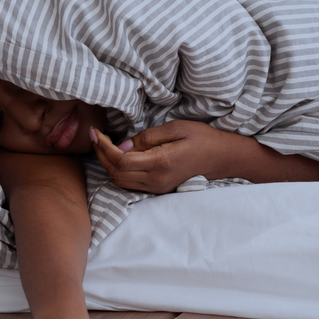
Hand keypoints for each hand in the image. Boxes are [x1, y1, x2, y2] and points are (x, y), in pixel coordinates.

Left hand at [91, 120, 238, 193]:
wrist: (222, 157)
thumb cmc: (202, 138)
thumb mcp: (175, 128)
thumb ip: (146, 138)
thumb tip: (122, 145)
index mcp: (161, 163)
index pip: (120, 160)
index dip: (103, 147)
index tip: (95, 132)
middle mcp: (156, 180)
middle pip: (115, 173)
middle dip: (100, 155)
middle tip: (95, 137)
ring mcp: (157, 188)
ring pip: (120, 181)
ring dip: (107, 164)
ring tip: (103, 145)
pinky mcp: (159, 190)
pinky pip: (130, 184)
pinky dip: (118, 171)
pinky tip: (117, 156)